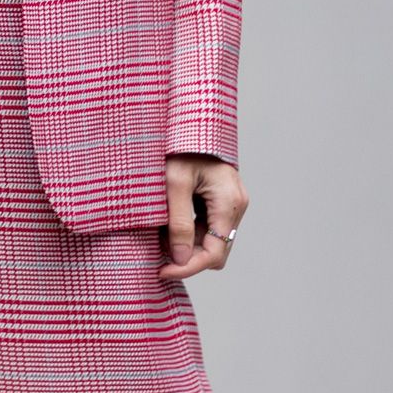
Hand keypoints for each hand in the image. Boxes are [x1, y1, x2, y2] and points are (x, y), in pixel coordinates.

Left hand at [159, 152, 246, 280]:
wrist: (190, 122)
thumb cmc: (180, 146)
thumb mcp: (173, 184)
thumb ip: (178, 223)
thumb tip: (181, 259)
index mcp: (228, 202)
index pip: (215, 253)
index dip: (188, 267)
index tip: (161, 271)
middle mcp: (236, 206)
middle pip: (216, 251)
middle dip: (186, 257)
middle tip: (155, 252)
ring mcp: (231, 204)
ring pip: (211, 242)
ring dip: (186, 245)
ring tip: (158, 233)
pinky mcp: (221, 201)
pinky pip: (207, 228)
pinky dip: (188, 232)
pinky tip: (167, 224)